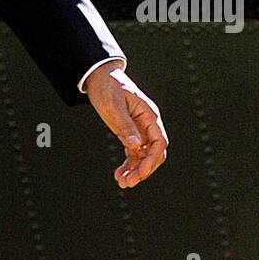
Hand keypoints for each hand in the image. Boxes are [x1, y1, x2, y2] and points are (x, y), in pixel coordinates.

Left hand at [84, 62, 167, 189]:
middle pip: (154, 153)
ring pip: (143, 156)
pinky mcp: (130, 133)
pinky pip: (134, 153)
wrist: (99, 76)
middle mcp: (148, 124)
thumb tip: (136, 146)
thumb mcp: (114, 106)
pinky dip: (128, 165)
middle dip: (143, 170)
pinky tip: (119, 174)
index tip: (140, 173)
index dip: (152, 160)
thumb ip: (125, 126)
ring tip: (122, 182)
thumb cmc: (108, 87)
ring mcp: (140, 129)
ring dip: (135, 171)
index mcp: (149, 115)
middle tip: (128, 182)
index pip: (159, 143)